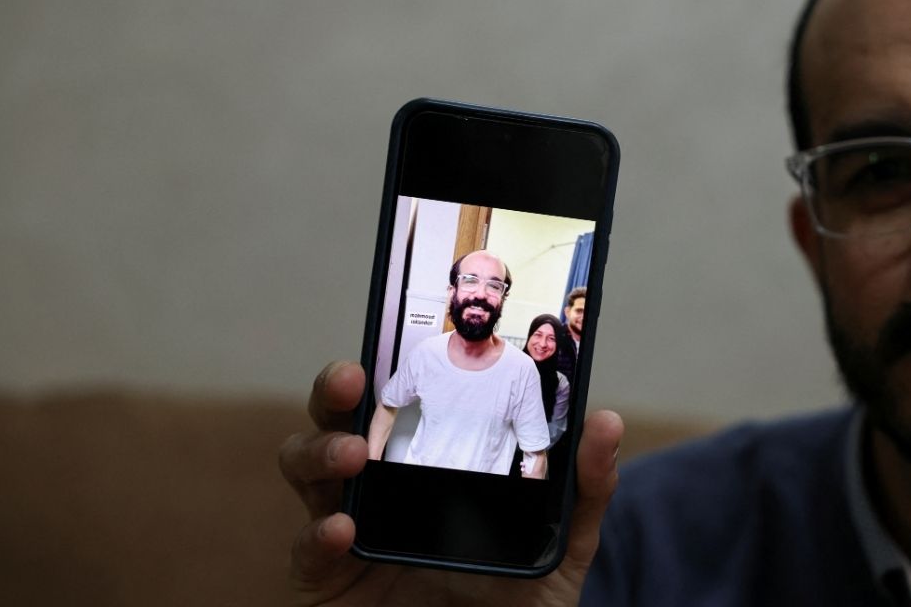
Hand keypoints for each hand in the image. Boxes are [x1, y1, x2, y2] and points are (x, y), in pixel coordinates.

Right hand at [279, 361, 623, 605]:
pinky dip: (316, 536)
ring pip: (306, 468)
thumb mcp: (562, 543)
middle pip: (339, 418)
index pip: (400, 397)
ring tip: (351, 454)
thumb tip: (605, 420)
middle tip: (354, 376)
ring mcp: (351, 528)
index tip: (405, 332)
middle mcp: (382, 484)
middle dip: (336, 387)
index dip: (392, 360)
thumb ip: (583, 487)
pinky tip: (343, 529)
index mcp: (430, 458)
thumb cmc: (516, 599)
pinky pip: (304, 549)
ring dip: (319, 449)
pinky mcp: (328, 579)